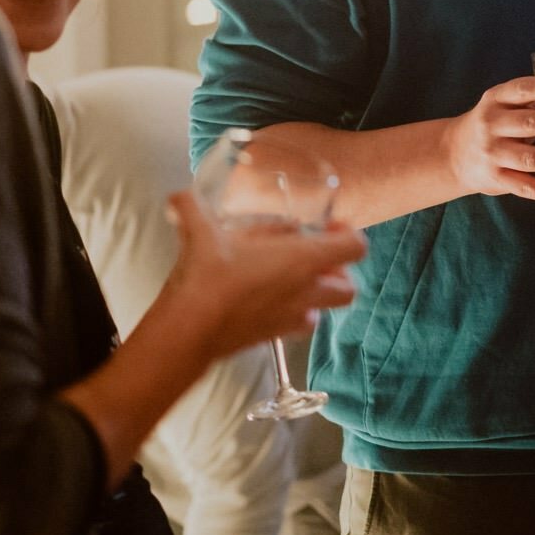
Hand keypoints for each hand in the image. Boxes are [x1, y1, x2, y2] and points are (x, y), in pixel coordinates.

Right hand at [160, 189, 365, 360]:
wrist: (190, 329)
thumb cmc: (209, 275)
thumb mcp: (201, 231)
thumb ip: (191, 208)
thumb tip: (179, 197)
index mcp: (303, 259)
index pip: (355, 247)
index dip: (349, 234)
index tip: (328, 226)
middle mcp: (307, 291)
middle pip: (348, 288)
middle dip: (339, 273)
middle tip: (313, 257)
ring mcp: (293, 317)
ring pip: (325, 310)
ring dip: (317, 295)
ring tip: (293, 279)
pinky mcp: (275, 337)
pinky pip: (298, 326)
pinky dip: (294, 315)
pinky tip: (271, 302)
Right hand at [442, 76, 534, 203]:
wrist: (453, 154)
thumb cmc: (490, 124)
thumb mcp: (500, 104)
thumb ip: (528, 101)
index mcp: (495, 99)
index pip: (523, 89)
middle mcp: (491, 125)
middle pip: (531, 124)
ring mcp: (493, 154)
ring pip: (531, 158)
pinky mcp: (496, 179)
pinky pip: (526, 187)